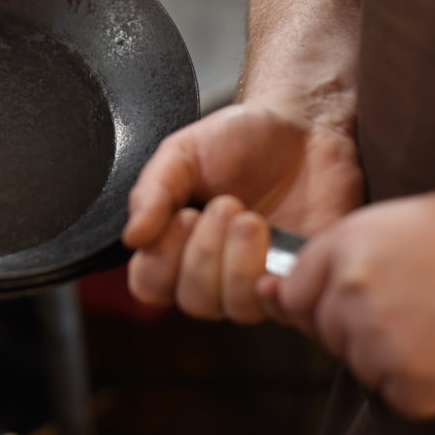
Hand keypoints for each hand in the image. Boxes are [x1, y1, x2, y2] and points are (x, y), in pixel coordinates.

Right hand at [122, 102, 362, 322]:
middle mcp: (214, 270)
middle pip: (193, 302)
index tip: (183, 215)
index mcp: (176, 243)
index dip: (160, 260)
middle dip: (206, 252)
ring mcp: (256, 278)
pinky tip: (276, 242)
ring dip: (238, 263)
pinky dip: (273, 280)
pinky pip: (279, 304)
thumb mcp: (183, 151)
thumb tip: (132, 238)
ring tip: (251, 220)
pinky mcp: (297, 279)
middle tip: (226, 205)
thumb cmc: (240, 140)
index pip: (149, 285)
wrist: (302, 127)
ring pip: (234, 307)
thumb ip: (152, 191)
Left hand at [267, 187, 434, 418]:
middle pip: (328, 335)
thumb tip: (276, 289)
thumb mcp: (397, 222)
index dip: (320, 305)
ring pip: (363, 369)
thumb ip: (339, 256)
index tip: (352, 305)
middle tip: (421, 309)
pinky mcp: (414, 382)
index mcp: (343, 246)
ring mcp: (379, 338)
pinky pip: (400, 400)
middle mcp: (349, 291)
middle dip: (362, 331)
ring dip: (397, 360)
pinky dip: (430, 389)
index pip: (292, 295)